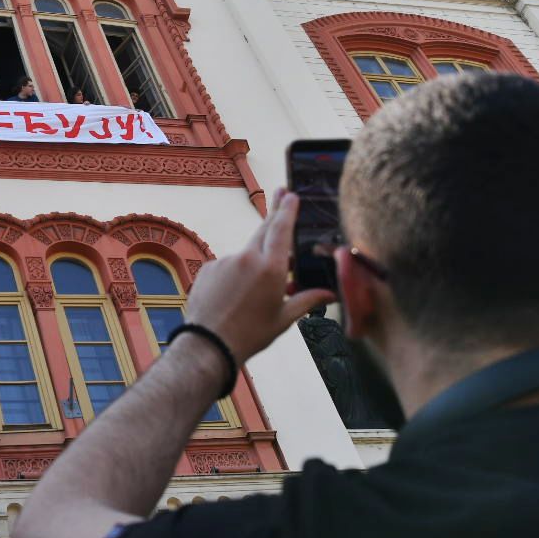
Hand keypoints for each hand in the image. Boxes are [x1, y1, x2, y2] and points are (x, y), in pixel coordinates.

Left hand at [184, 189, 336, 360]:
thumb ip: (307, 300)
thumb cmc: (250, 334)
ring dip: (253, 261)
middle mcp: (247, 258)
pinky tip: (233, 296)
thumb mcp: (283, 319)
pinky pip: (227, 266)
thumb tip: (330, 294)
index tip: (291, 194)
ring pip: (245, 254)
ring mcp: (224, 261)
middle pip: (263, 229)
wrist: (208, 345)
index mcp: (270, 268)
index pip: (281, 229)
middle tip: (281, 192)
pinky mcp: (208, 268)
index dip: (287, 210)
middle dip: (274, 211)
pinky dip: (233, 274)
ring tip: (252, 292)